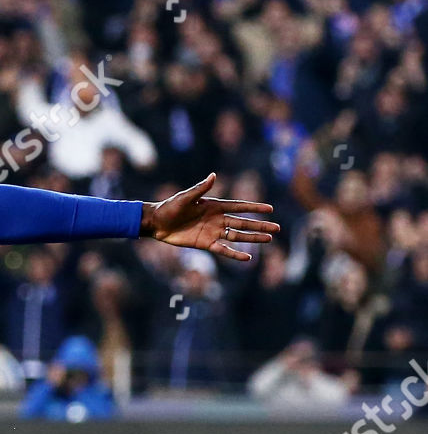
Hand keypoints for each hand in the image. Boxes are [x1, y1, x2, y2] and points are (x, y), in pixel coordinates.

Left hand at [140, 173, 279, 261]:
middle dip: (260, 225)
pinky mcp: (205, 244)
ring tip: (269, 240)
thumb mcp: (184, 198)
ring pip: (237, 236)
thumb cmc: (169, 207)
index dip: (255, 208)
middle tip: (277, 228)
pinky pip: (223, 249)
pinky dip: (234, 254)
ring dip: (253, 238)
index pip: (239, 207)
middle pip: (243, 222)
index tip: (270, 209)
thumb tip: (213, 176)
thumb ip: (200, 189)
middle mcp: (217, 219)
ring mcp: (212, 232)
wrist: (156, 223)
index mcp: (214, 206)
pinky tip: (248, 258)